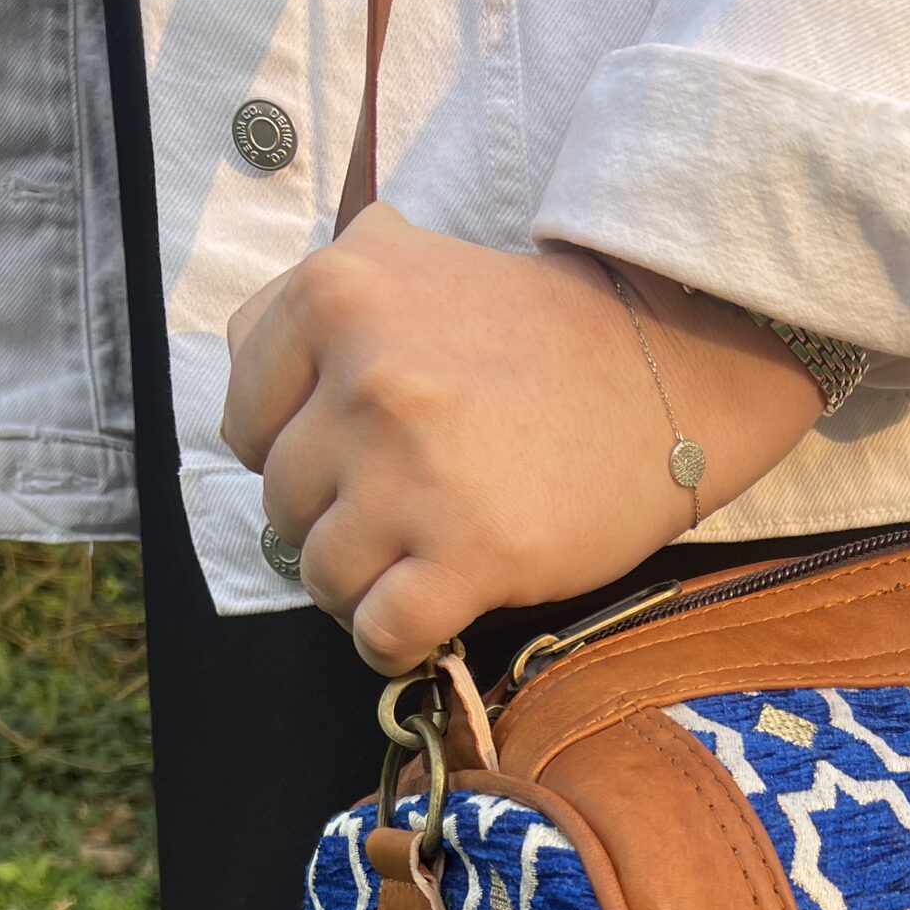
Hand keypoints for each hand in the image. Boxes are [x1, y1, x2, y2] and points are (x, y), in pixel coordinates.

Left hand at [222, 205, 823, 672]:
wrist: (666, 373)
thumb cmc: (538, 335)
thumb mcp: (408, 267)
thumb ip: (320, 311)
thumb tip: (256, 394)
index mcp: (336, 294)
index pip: (243, 420)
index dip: (290, 456)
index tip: (347, 464)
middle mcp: (365, 378)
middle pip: (282, 502)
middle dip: (332, 522)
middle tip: (400, 517)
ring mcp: (414, 472)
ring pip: (321, 574)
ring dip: (361, 588)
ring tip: (416, 566)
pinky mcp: (470, 554)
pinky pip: (382, 633)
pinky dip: (393, 643)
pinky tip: (426, 623)